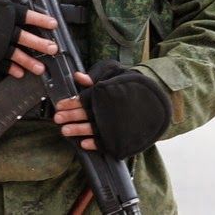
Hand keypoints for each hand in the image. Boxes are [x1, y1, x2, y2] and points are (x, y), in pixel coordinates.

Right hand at [0, 0, 57, 77]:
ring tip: (40, 68)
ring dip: (28, 61)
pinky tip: (19, 73)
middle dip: (39, 43)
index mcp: (1, 9)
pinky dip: (9, 69)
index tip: (54, 24)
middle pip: (23, 36)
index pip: (25, 15)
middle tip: (54, 49)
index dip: (40, 19)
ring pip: (14, 53)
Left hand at [54, 60, 171, 158]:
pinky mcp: (124, 135)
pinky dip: (96, 144)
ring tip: (65, 132)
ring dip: (79, 130)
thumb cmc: (131, 81)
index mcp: (108, 92)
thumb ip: (97, 74)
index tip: (59, 105)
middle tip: (57, 119)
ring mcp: (118, 123)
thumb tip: (78, 77)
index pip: (86, 98)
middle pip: (88, 113)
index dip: (71, 102)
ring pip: (95, 128)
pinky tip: (84, 144)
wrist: (157, 96)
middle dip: (71, 116)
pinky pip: (108, 142)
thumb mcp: (115, 71)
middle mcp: (112, 108)